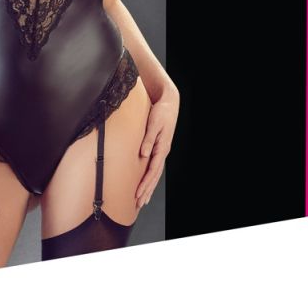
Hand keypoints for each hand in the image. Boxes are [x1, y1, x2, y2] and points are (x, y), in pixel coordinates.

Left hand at [135, 87, 178, 208]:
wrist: (169, 102)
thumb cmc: (161, 112)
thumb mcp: (154, 123)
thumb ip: (148, 138)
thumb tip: (144, 154)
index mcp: (162, 148)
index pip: (152, 170)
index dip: (145, 184)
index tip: (138, 194)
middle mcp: (163, 152)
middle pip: (154, 176)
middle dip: (146, 191)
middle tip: (138, 204)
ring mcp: (162, 151)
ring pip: (155, 174)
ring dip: (149, 187)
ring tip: (142, 200)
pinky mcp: (159, 148)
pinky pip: (154, 167)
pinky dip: (150, 177)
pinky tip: (146, 183)